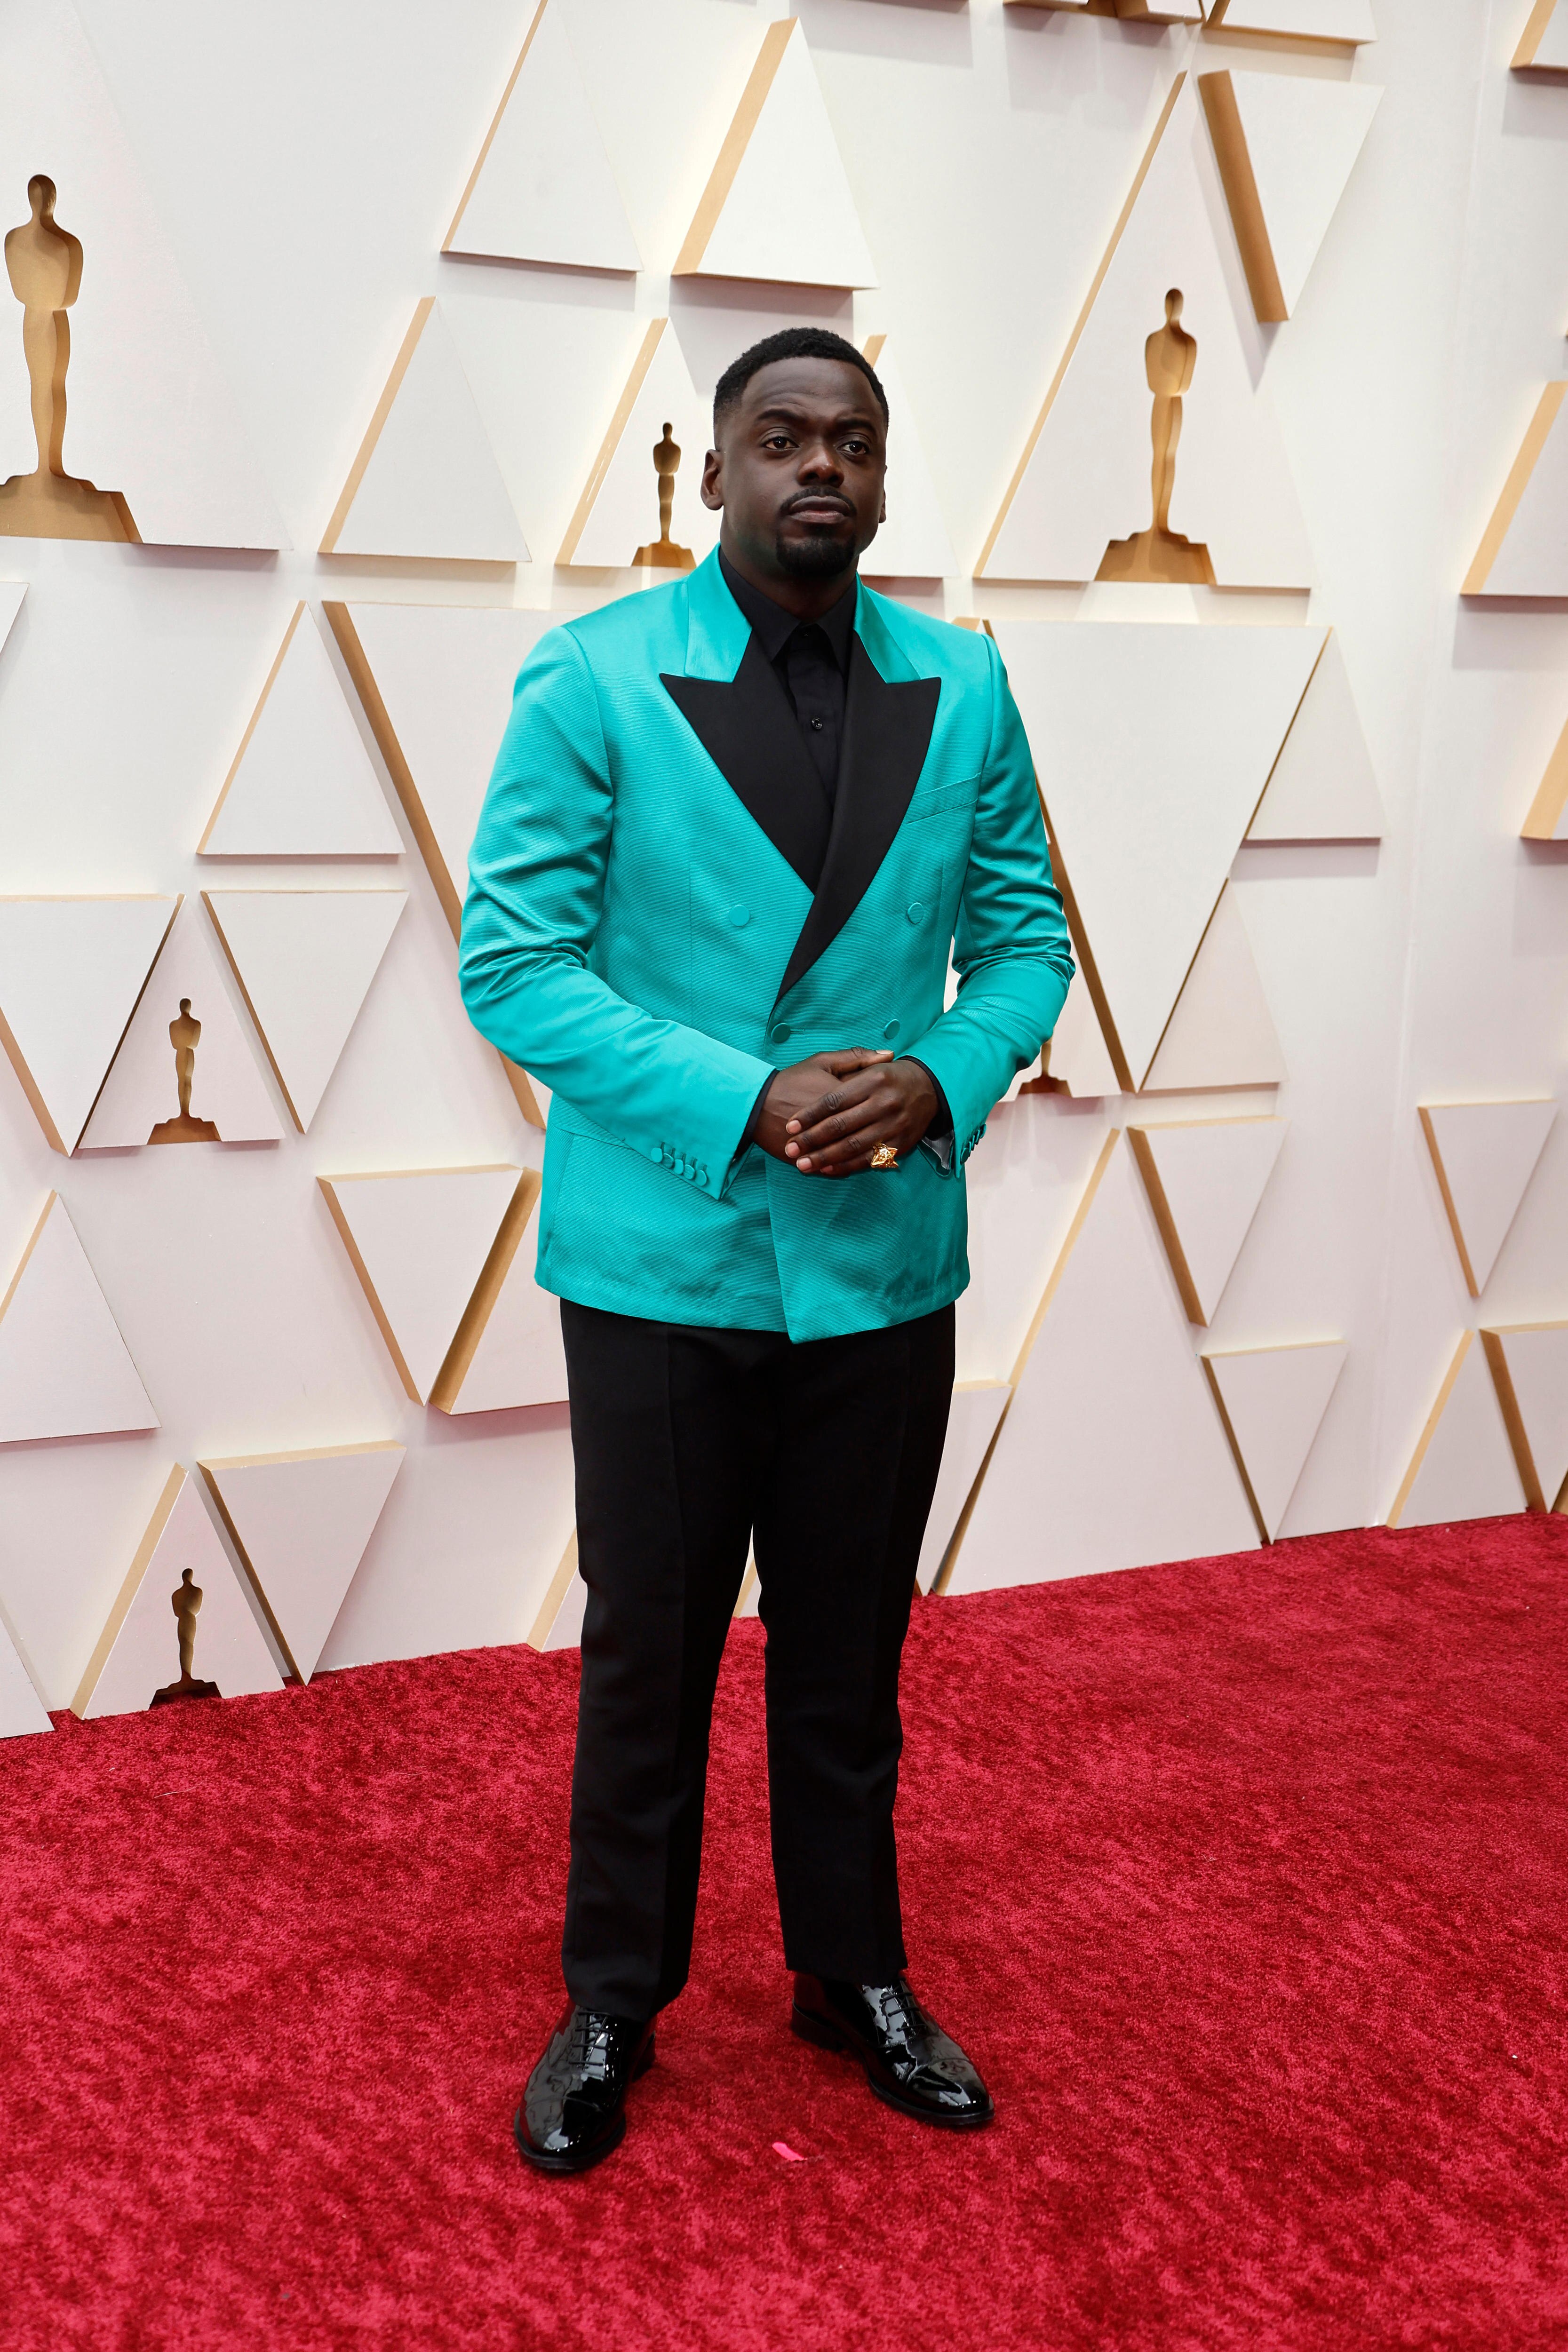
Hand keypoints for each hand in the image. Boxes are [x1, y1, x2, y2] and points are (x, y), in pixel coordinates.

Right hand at [756, 1050, 892, 1161]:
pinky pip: (835, 1169)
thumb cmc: (792, 1080)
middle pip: (868, 1132)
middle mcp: (834, 1122)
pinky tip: (859, 1166)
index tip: (896, 1105)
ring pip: (853, 1155)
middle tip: (898, 1129)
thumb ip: (857, 1057)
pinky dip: (847, 1170)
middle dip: (883, 1132)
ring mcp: (821, 1144)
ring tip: (883, 1155)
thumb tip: (890, 1055)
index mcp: (841, 1095)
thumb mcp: (823, 1062)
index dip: (887, 1106)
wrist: (756, 1104)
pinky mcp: (810, 1158)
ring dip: (871, 1154)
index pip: (874, 1104)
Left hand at [785, 1056, 938, 1177]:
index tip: (790, 1126)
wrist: (929, 1088)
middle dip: (812, 1140)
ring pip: (853, 1146)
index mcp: (873, 1080)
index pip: (834, 1101)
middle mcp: (884, 1103)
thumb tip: (820, 1075)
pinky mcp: (901, 1144)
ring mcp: (893, 1125)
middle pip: (841, 1126)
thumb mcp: (871, 1064)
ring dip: (825, 1158)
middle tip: (791, 1149)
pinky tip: (828, 1170)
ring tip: (803, 1164)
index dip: (810, 1115)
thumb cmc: (890, 1076)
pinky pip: (869, 1159)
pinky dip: (847, 1166)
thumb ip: (847, 1063)